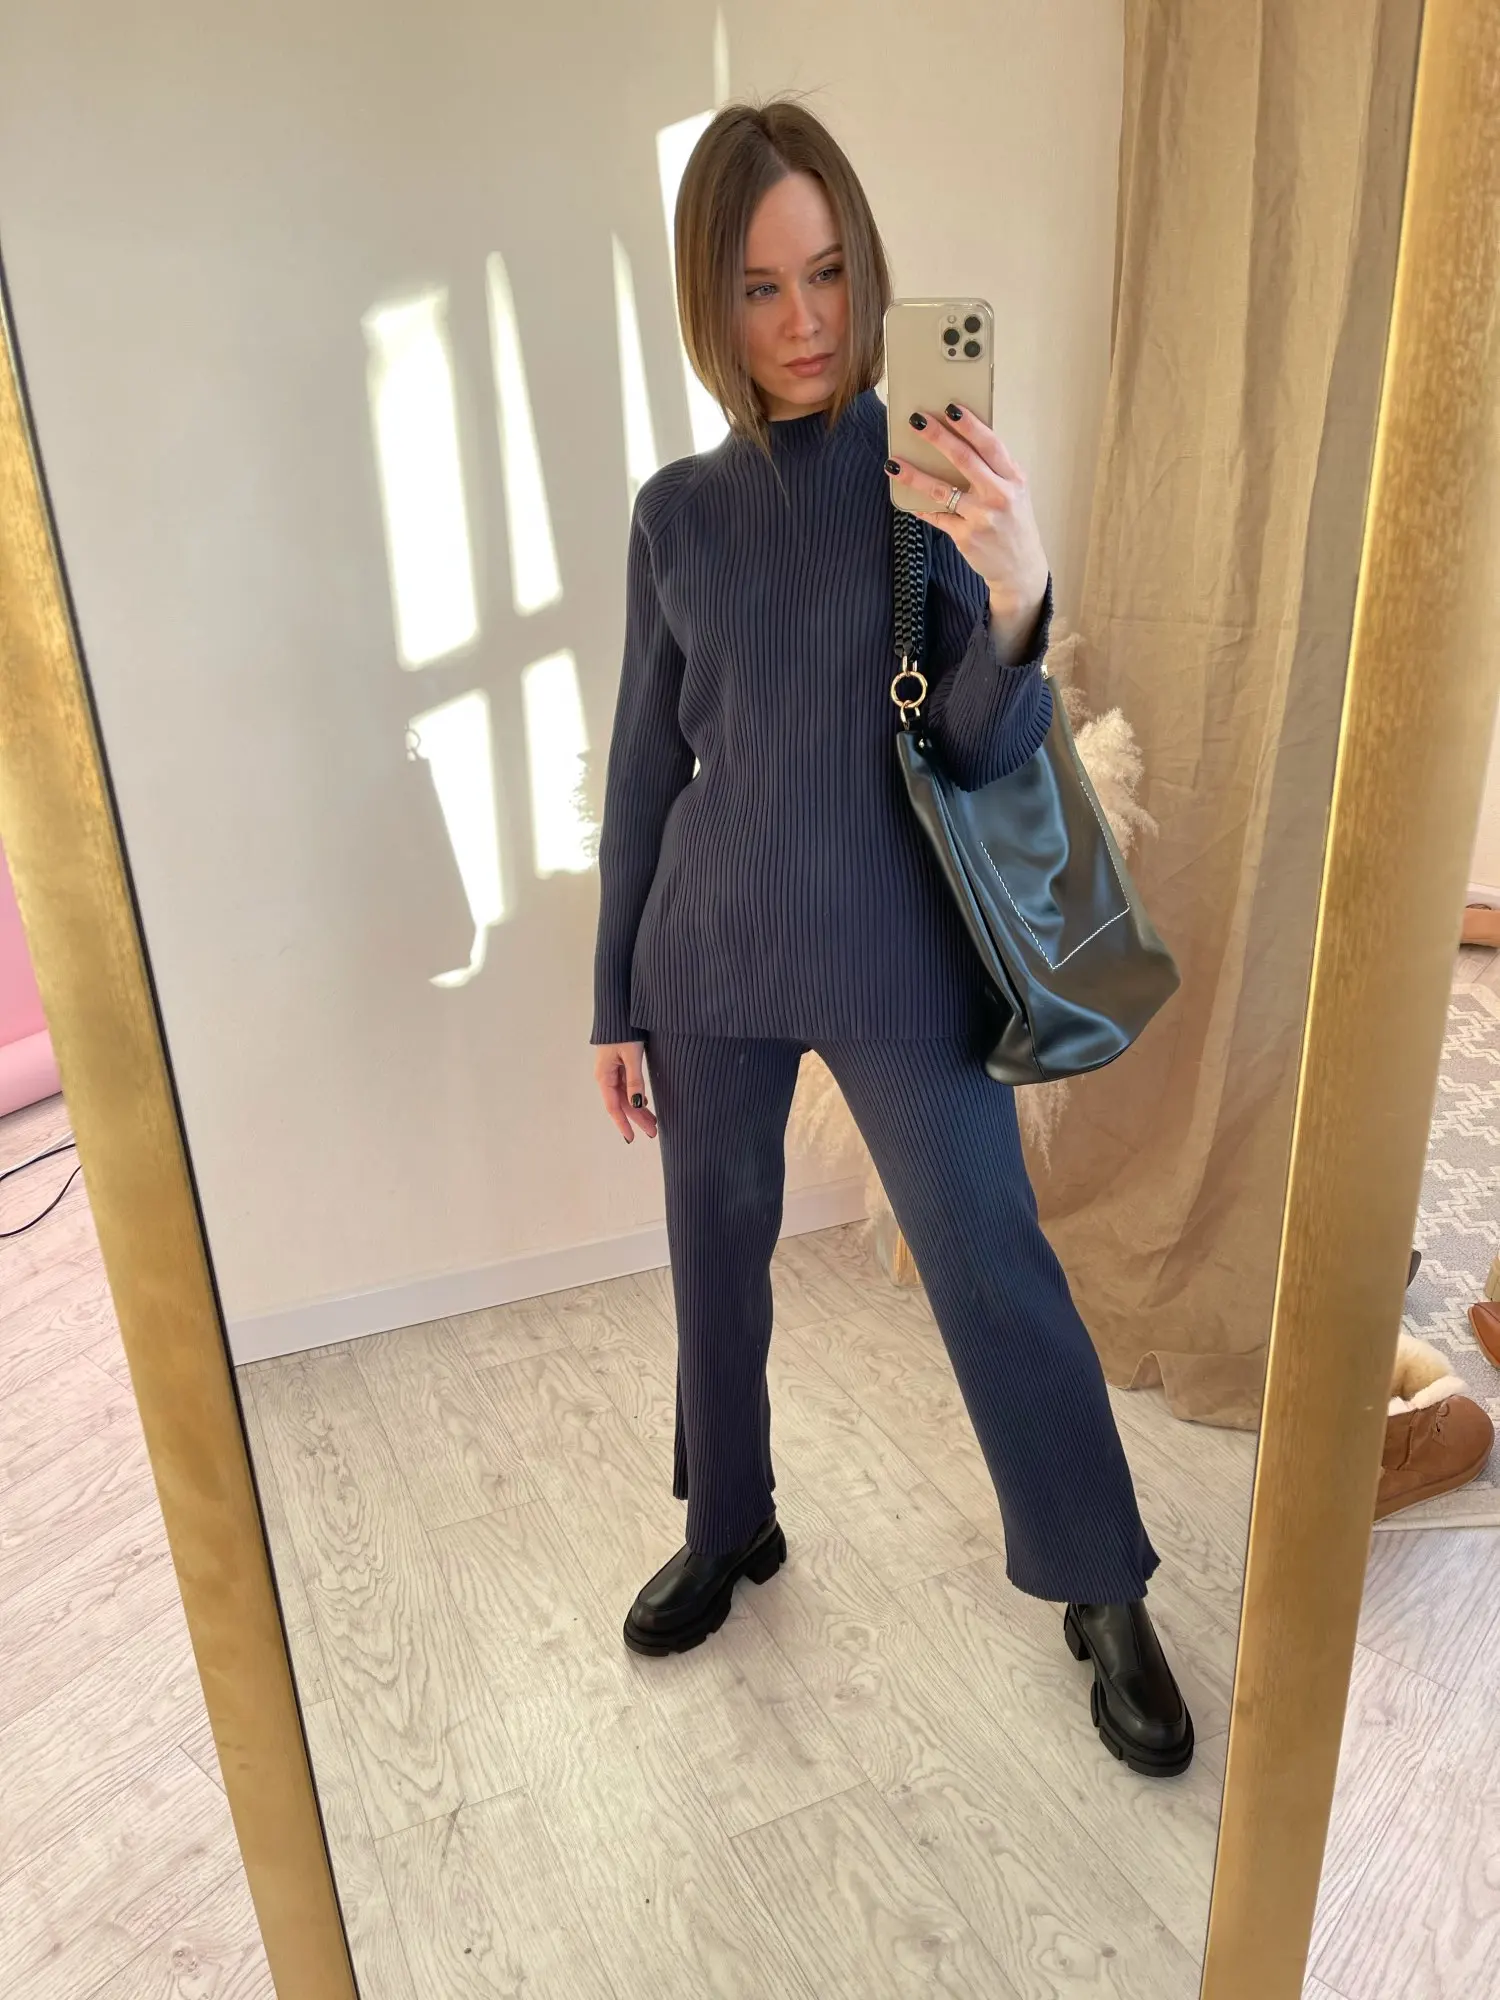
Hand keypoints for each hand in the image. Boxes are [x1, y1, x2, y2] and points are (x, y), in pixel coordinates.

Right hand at [594, 1040, 657, 1142]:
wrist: (617, 1010)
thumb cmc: (622, 1031)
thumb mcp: (631, 1056)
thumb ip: (634, 1080)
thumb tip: (637, 1105)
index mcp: (604, 1076)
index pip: (613, 1107)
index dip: (623, 1124)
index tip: (632, 1138)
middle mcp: (606, 1076)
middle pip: (622, 1103)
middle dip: (637, 1119)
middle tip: (653, 1132)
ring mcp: (612, 1071)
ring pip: (625, 1096)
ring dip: (638, 1109)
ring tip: (653, 1122)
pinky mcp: (618, 1065)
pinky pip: (626, 1086)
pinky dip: (637, 1096)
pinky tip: (645, 1104)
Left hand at [886, 403, 1050, 663]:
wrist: (1020, 567)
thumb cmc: (1014, 522)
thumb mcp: (1016, 491)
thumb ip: (995, 469)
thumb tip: (961, 439)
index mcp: (1014, 478)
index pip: (990, 444)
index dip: (970, 425)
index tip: (949, 407)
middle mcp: (999, 495)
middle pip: (965, 460)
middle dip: (938, 437)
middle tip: (916, 420)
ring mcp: (982, 517)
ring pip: (942, 490)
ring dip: (915, 475)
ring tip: (893, 462)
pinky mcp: (966, 537)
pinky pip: (937, 517)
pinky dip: (921, 508)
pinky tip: (907, 501)